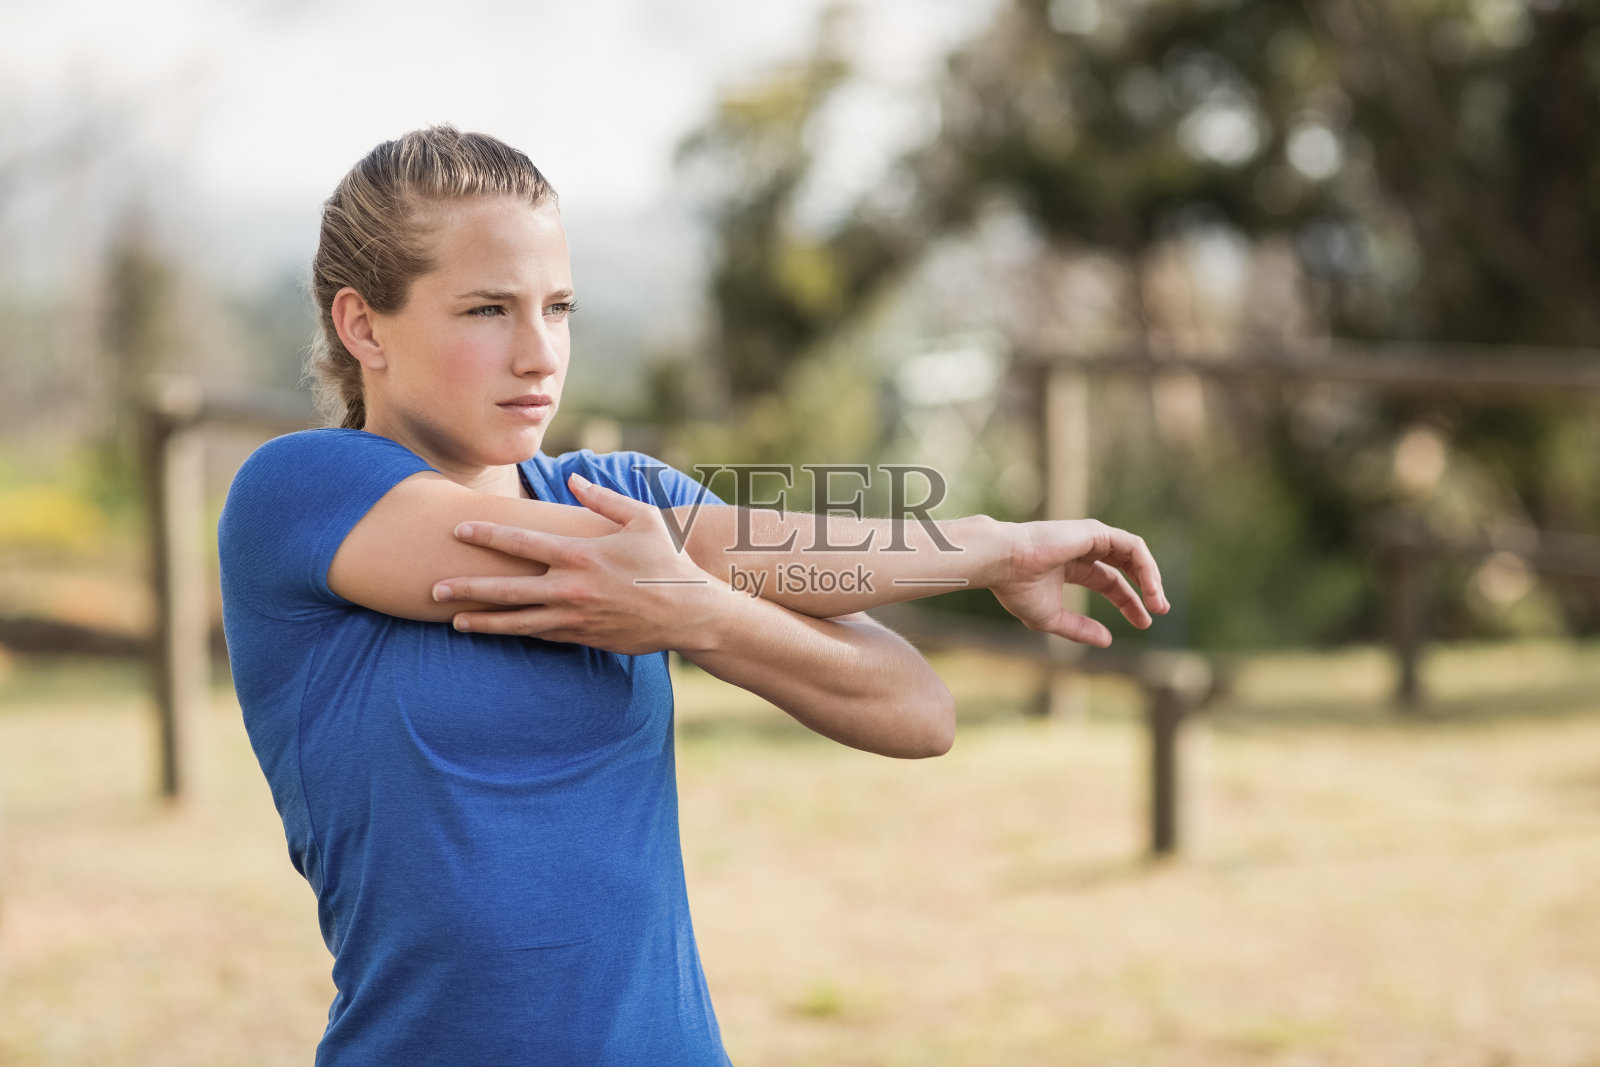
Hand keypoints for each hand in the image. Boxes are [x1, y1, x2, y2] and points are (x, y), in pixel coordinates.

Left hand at [431, 473, 727, 653]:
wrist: (689, 612)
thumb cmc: (666, 560)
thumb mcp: (641, 519)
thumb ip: (603, 499)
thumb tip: (574, 478)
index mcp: (582, 555)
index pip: (523, 544)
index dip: (488, 536)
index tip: (460, 529)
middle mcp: (572, 589)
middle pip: (509, 590)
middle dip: (469, 589)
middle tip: (435, 588)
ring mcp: (576, 618)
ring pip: (519, 622)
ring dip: (484, 621)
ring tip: (453, 620)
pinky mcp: (583, 638)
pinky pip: (542, 636)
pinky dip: (516, 633)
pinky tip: (495, 632)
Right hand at [989, 519, 1168, 646]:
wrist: (1003, 563)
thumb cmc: (1017, 589)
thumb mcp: (1052, 618)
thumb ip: (1079, 629)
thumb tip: (1107, 641)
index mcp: (1071, 567)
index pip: (1110, 583)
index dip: (1129, 602)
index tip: (1145, 622)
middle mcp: (1083, 550)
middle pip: (1126, 568)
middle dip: (1147, 588)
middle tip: (1161, 610)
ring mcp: (1091, 538)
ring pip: (1134, 555)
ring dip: (1151, 578)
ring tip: (1159, 604)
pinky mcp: (1096, 532)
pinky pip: (1132, 547)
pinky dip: (1146, 566)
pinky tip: (1151, 588)